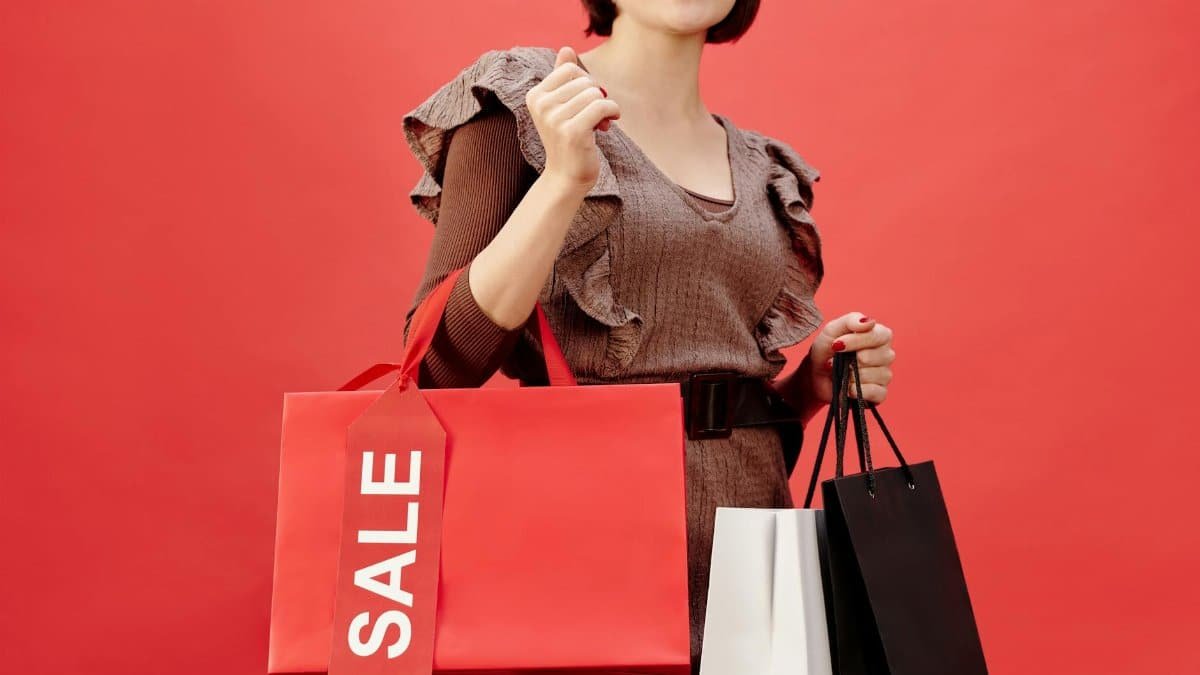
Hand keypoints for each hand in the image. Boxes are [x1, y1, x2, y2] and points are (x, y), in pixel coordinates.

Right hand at [526, 46, 620, 191]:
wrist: (566, 177)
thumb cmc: (567, 140)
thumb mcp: (561, 106)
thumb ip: (562, 77)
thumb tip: (566, 49)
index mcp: (535, 96)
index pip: (569, 69)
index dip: (585, 82)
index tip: (587, 100)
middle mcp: (541, 105)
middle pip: (584, 81)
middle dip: (596, 95)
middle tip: (595, 115)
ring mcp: (555, 119)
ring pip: (595, 93)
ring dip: (605, 106)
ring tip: (600, 122)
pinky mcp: (572, 132)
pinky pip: (602, 106)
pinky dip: (613, 112)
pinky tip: (610, 123)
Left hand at [806, 311, 894, 405]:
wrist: (814, 375)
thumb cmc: (826, 350)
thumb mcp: (832, 330)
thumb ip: (850, 321)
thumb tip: (869, 322)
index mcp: (879, 335)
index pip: (881, 336)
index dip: (859, 341)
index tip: (837, 345)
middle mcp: (885, 354)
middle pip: (881, 356)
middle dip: (854, 360)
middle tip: (839, 361)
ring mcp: (884, 375)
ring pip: (878, 375)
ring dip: (853, 375)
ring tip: (842, 374)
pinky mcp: (879, 393)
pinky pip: (878, 392)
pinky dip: (859, 391)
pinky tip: (848, 388)